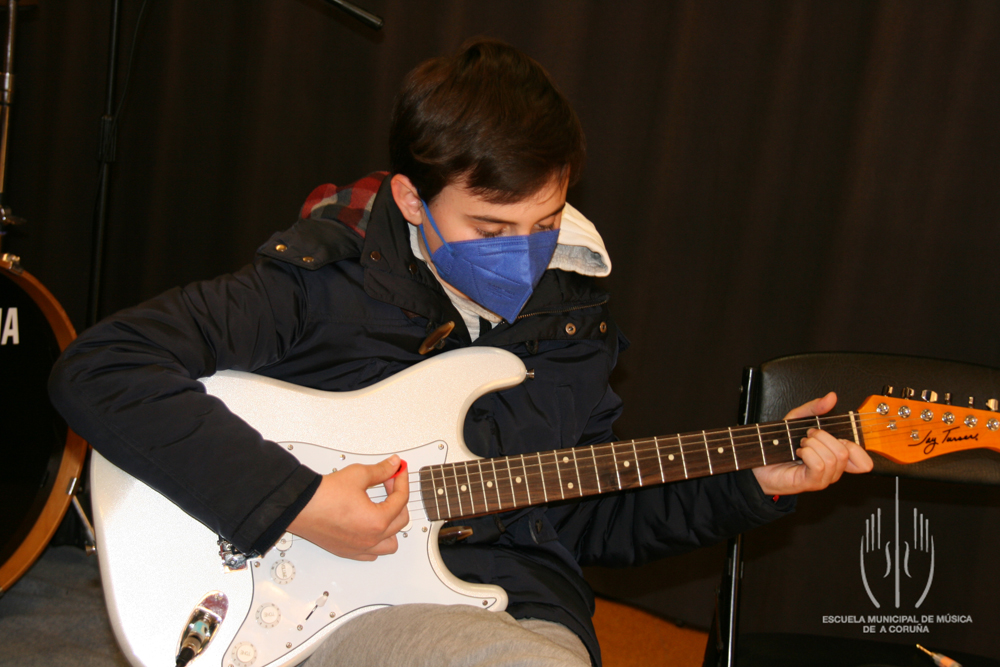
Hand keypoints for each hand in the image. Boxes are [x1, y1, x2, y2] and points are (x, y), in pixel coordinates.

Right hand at [287, 454, 409, 560]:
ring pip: (390, 545)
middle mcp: (370, 539)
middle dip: (397, 499)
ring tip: (385, 510)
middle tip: (388, 483)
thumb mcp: (358, 475)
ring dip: (392, 527)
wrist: (299, 505)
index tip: (398, 472)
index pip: (401, 500)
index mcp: (377, 522)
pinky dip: (376, 542)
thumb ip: (381, 470)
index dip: (401, 481)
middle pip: (400, 521)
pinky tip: (371, 527)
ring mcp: (359, 548)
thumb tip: (392, 466)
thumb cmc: (323, 496)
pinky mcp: (347, 551)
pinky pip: (371, 554)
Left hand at [752, 392, 872, 495]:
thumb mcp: (797, 420)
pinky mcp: (812, 483)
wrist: (759, 463)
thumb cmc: (779, 445)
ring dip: (812, 445)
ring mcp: (824, 479)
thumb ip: (815, 408)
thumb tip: (832, 397)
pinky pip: (820, 465)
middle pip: (845, 452)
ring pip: (833, 458)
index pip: (864, 462)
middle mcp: (833, 470)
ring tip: (801, 445)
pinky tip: (799, 453)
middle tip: (807, 436)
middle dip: (823, 437)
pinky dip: (807, 453)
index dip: (857, 447)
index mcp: (835, 457)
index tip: (840, 436)